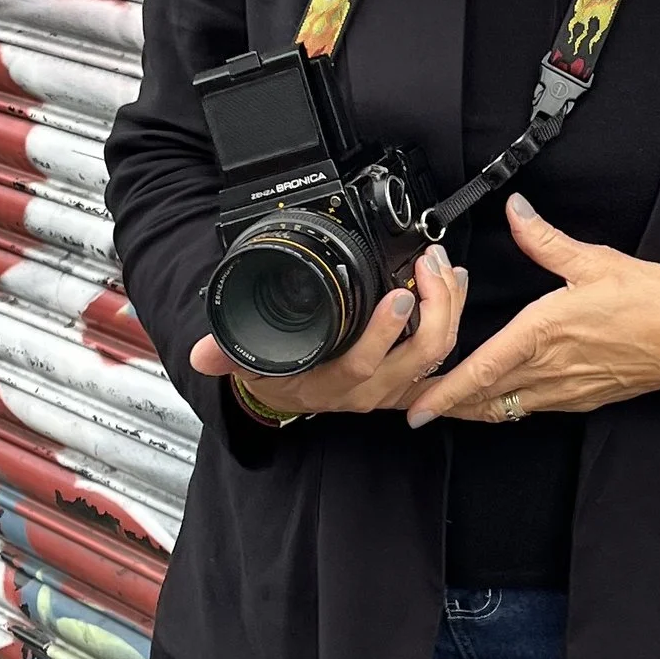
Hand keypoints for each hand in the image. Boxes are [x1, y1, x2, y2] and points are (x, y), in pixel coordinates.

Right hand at [188, 246, 467, 418]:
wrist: (288, 395)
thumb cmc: (275, 372)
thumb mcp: (247, 361)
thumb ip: (224, 353)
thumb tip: (202, 352)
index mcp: (330, 385)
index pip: (363, 365)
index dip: (383, 334)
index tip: (395, 296)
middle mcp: (368, 390)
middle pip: (419, 357)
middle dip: (434, 307)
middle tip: (429, 263)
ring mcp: (393, 386)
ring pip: (438, 354)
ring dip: (449, 308)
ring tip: (443, 265)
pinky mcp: (408, 378)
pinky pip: (443, 358)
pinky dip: (454, 321)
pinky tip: (457, 286)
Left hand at [404, 196, 659, 427]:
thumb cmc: (659, 304)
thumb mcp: (598, 261)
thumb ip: (547, 240)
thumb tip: (516, 213)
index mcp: (546, 334)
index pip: (482, 370)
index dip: (444, 392)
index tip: (415, 406)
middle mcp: (552, 369)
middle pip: (484, 398)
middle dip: (446, 404)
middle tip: (413, 405)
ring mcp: (568, 389)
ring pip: (506, 407)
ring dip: (473, 408)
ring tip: (446, 404)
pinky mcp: (584, 397)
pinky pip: (533, 407)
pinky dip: (506, 404)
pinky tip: (499, 395)